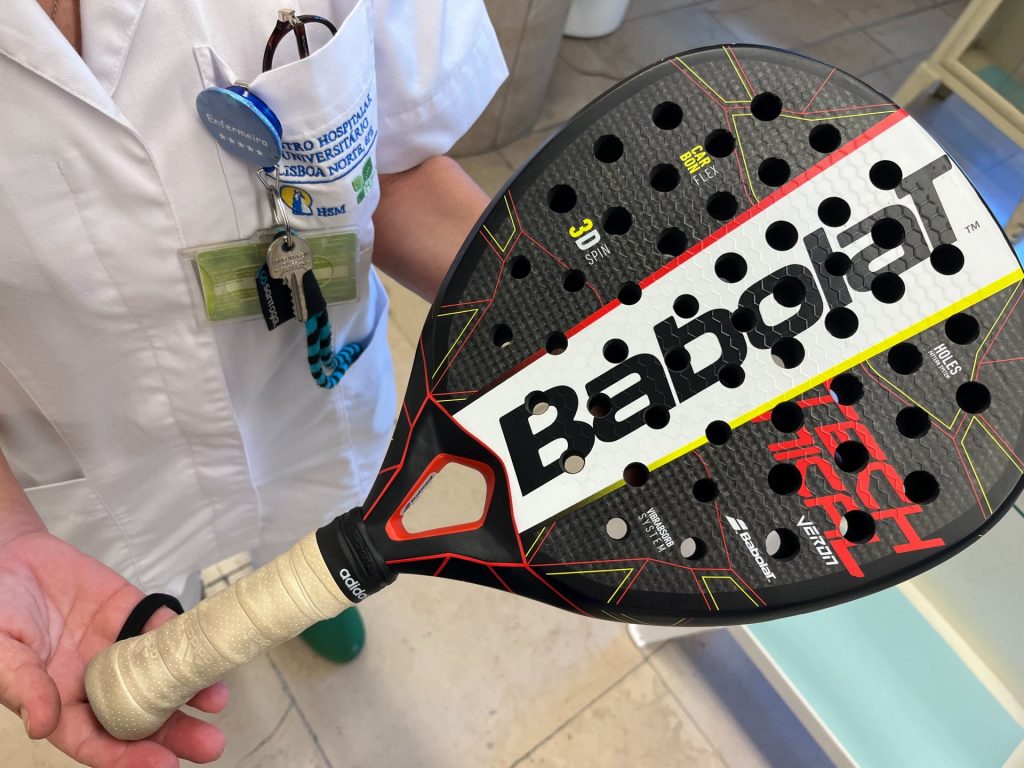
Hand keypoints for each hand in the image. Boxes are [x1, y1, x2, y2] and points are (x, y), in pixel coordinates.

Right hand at [0, 531, 226, 766]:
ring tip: (217, 700)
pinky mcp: (130, 612)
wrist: (9, 557)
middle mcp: (94, 680)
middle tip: (211, 745)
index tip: (162, 765)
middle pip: (140, 714)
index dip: (127, 757)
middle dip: (175, 732)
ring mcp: (116, 646)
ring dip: (190, 687)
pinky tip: (204, 646)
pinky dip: (183, 636)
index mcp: (58, 702)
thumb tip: (43, 725)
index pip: (96, 740)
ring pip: (158, 673)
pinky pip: (160, 626)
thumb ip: (22, 684)